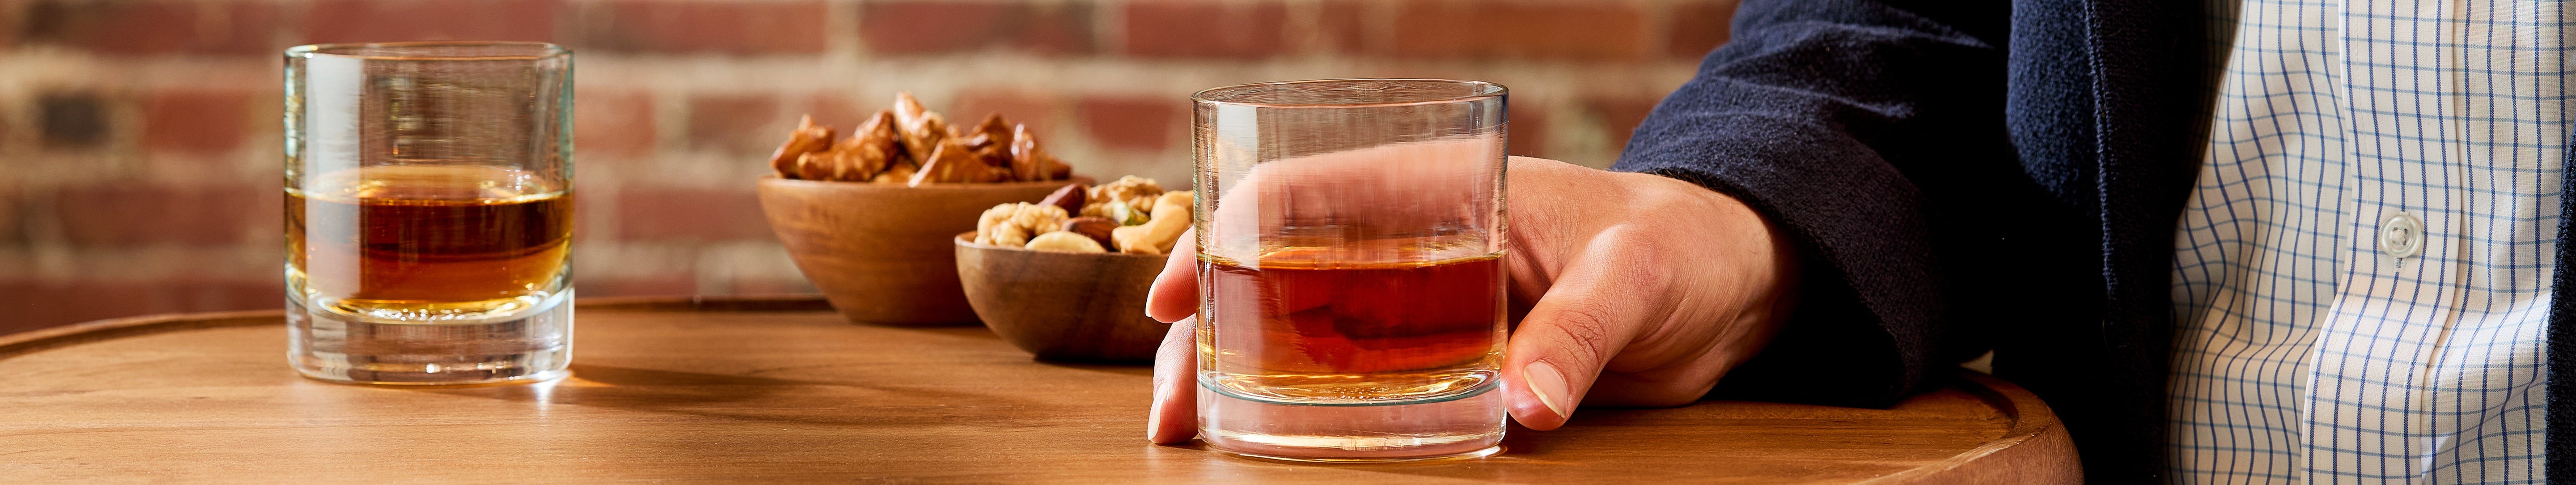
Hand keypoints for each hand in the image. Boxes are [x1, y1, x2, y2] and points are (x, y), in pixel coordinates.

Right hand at [1144, 156, 1796, 442]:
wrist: (1731, 283)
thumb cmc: (1683, 244)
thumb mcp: (1637, 277)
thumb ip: (1581, 332)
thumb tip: (1529, 407)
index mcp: (1437, 190)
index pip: (1298, 194)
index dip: (1222, 238)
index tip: (1177, 297)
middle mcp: (1410, 246)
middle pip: (1273, 274)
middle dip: (1204, 331)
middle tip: (1173, 406)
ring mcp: (1420, 307)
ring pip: (1298, 335)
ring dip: (1236, 378)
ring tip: (1190, 434)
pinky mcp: (1445, 362)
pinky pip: (1356, 387)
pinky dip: (1303, 414)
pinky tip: (1260, 448)